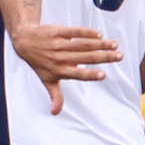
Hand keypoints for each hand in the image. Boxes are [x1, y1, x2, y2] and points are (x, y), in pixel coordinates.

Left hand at [8, 22, 122, 114]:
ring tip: (114, 45)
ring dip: (100, 44)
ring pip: (83, 44)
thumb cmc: (39, 62)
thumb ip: (55, 95)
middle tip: (119, 56)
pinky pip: (75, 32)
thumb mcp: (46, 80)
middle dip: (104, 57)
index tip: (104, 75)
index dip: (90, 75)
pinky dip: (88, 33)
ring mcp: (58, 44)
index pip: (77, 74)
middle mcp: (59, 57)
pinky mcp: (58, 31)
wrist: (25, 41)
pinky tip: (100, 35)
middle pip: (85, 57)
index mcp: (59, 71)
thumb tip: (55, 113)